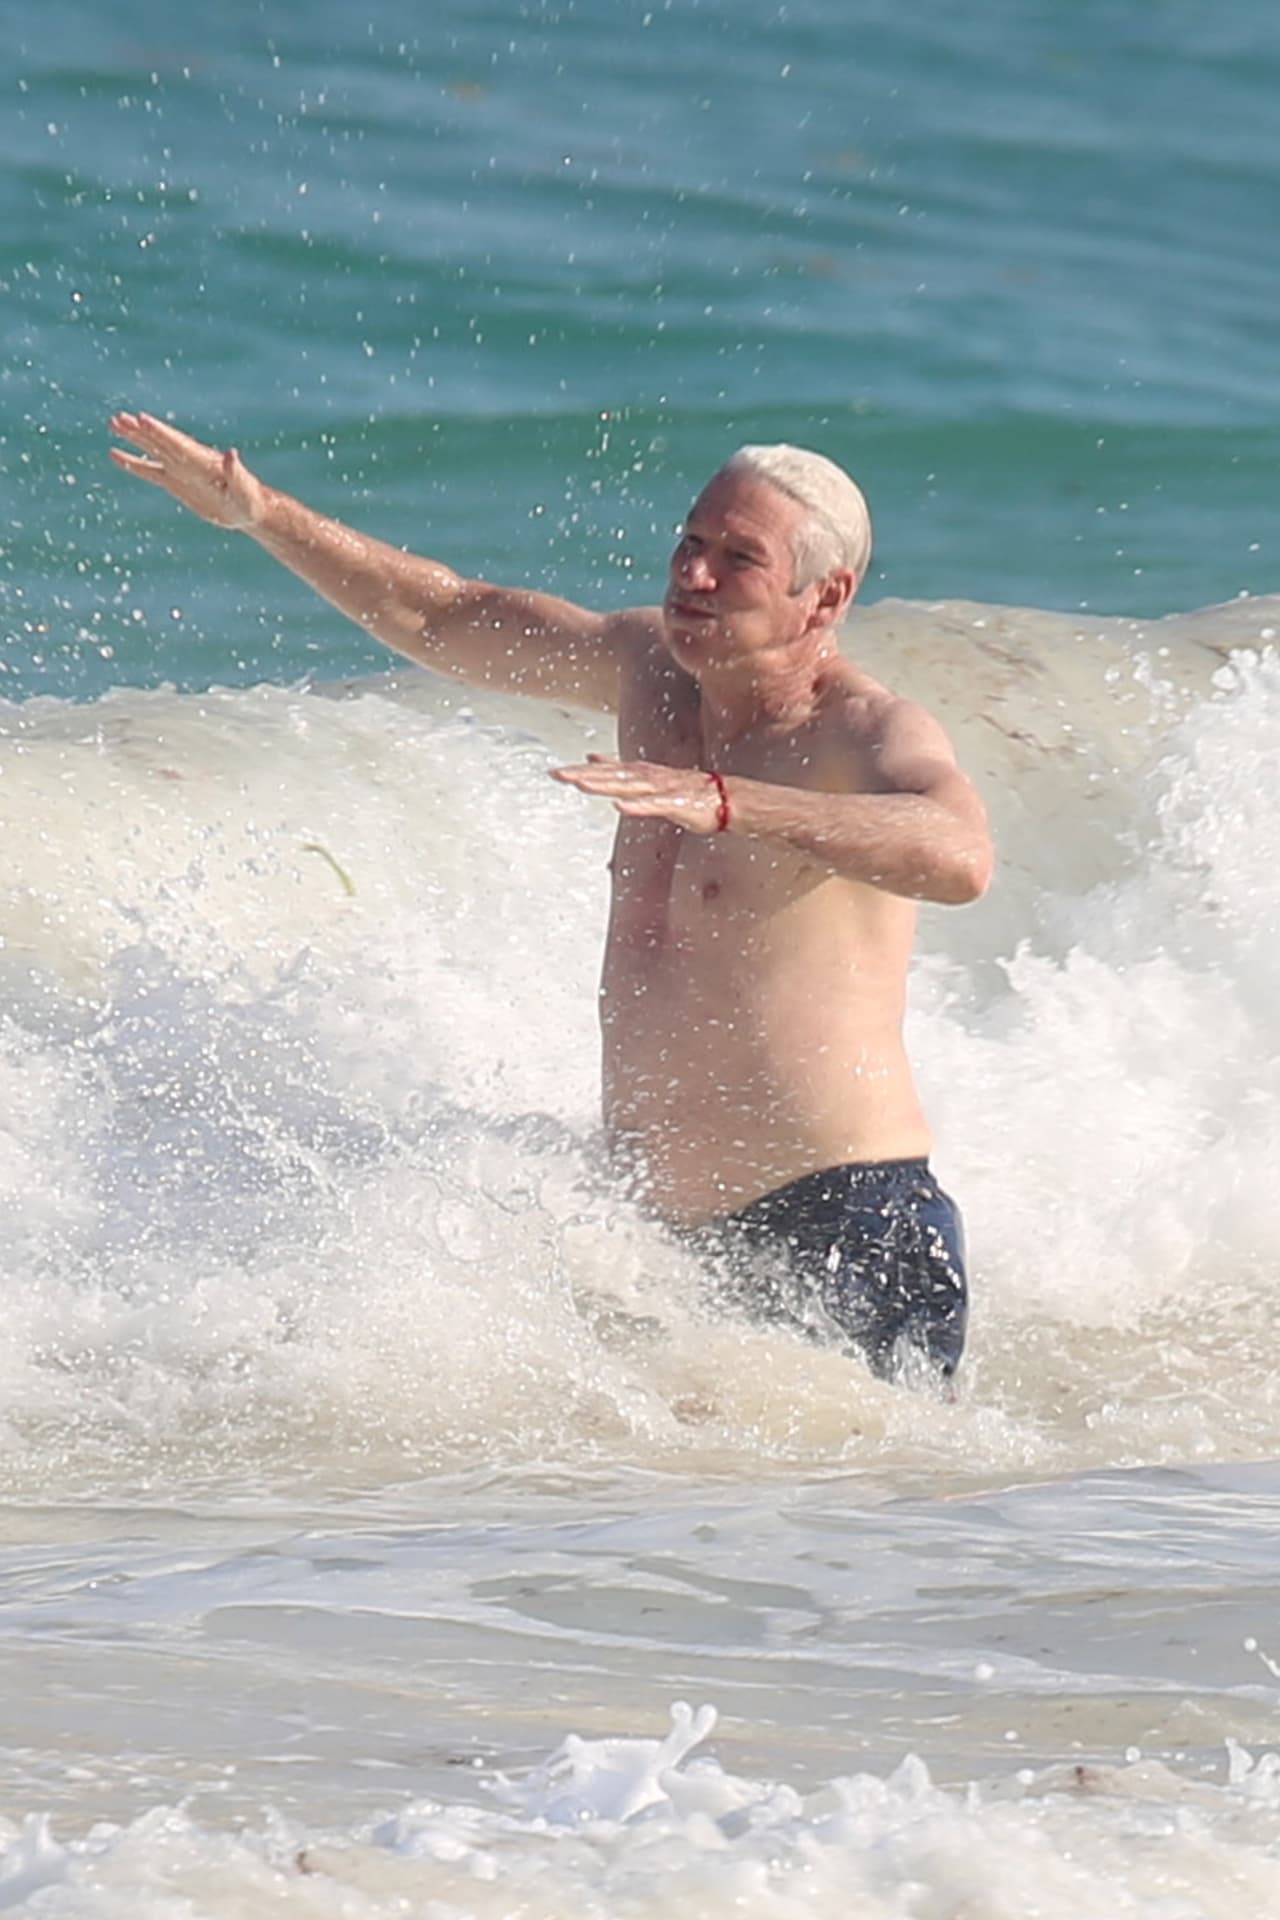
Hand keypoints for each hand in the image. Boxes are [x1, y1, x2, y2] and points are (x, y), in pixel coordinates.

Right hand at [109, 411, 266, 531]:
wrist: (248, 511)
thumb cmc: (250, 500)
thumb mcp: (245, 488)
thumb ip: (237, 472)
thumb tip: (232, 454)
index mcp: (202, 461)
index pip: (177, 443)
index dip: (160, 432)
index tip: (141, 418)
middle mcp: (188, 461)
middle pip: (160, 442)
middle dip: (140, 430)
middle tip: (118, 417)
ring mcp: (180, 471)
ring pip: (152, 450)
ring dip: (133, 438)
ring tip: (114, 423)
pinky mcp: (176, 484)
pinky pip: (149, 472)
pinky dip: (132, 463)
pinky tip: (115, 455)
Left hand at [552, 756, 728, 831]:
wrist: (726, 797)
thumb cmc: (686, 791)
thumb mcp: (647, 779)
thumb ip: (619, 770)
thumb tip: (592, 758)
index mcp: (640, 774)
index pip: (606, 772)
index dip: (581, 772)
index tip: (555, 772)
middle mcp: (647, 778)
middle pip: (611, 777)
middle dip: (583, 776)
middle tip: (557, 775)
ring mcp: (661, 790)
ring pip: (628, 787)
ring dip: (604, 785)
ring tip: (580, 785)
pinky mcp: (677, 804)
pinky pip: (654, 806)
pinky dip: (637, 805)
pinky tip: (620, 807)